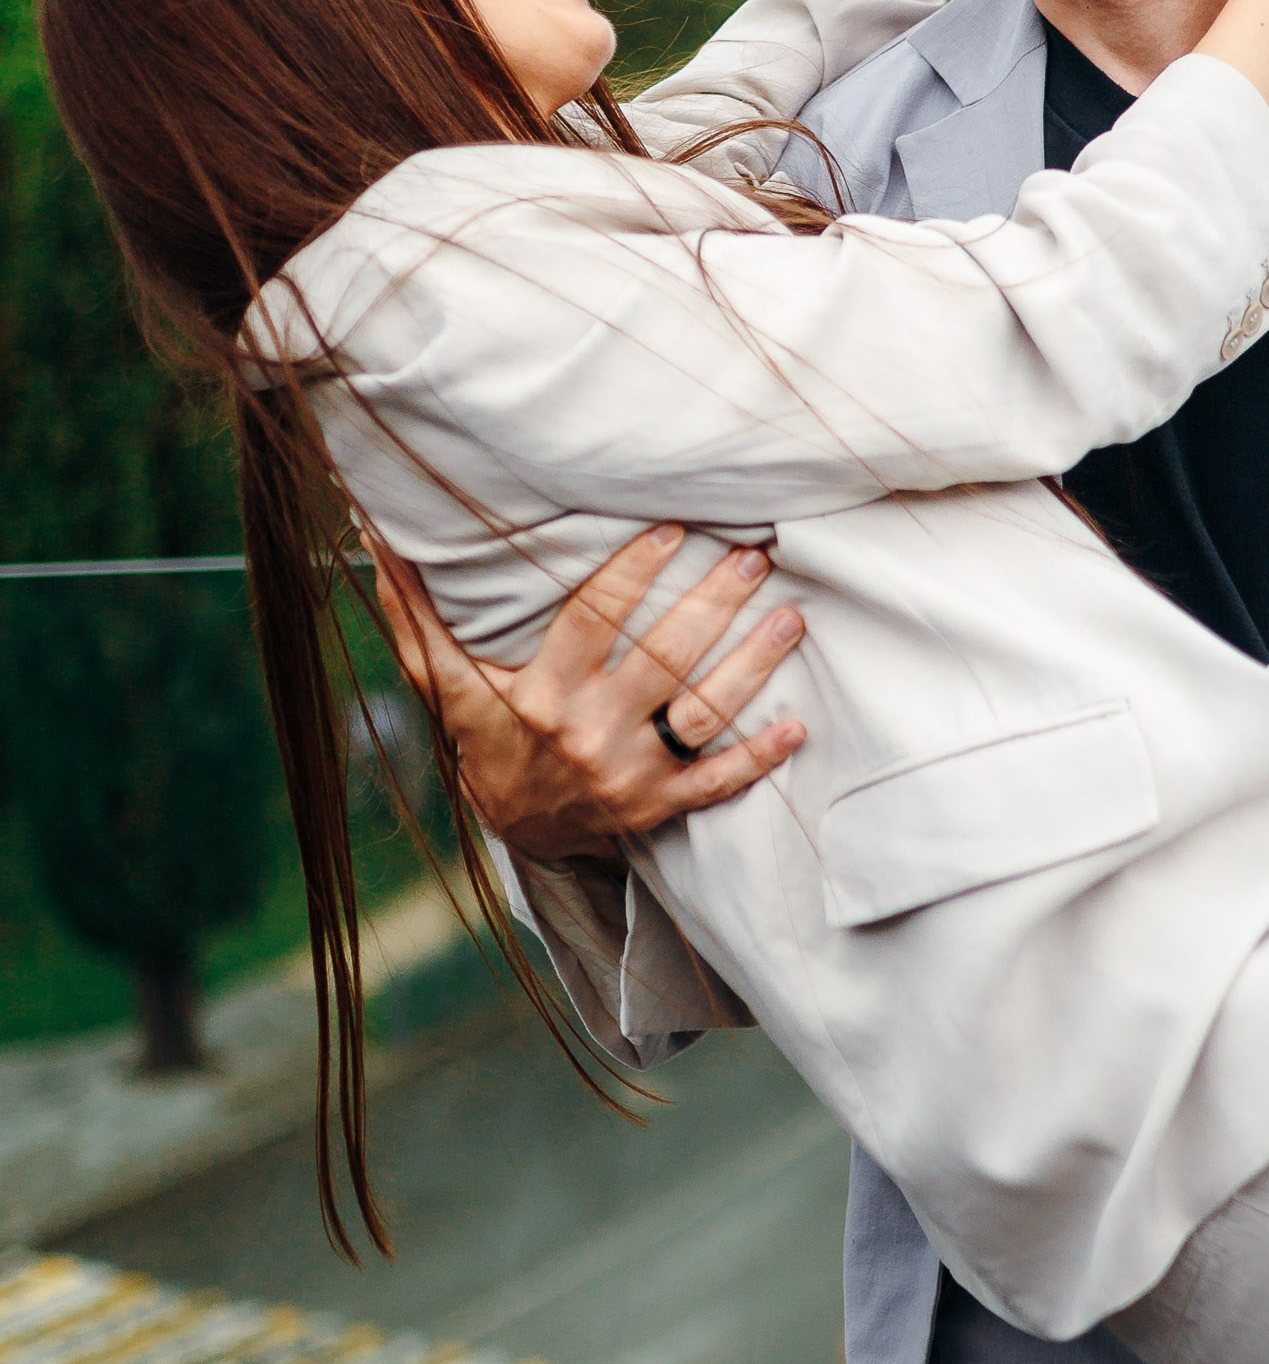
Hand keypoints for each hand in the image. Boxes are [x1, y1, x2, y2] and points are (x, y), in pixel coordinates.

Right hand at [372, 526, 806, 866]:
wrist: (514, 833)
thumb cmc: (484, 739)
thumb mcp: (443, 682)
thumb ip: (416, 612)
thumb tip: (375, 536)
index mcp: (539, 695)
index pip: (593, 622)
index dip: (632, 574)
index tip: (674, 529)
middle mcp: (587, 734)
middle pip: (662, 659)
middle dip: (712, 605)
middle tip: (755, 556)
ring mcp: (629, 775)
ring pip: (702, 713)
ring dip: (752, 665)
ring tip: (792, 615)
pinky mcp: (660, 807)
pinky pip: (719, 784)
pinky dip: (761, 757)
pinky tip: (799, 723)